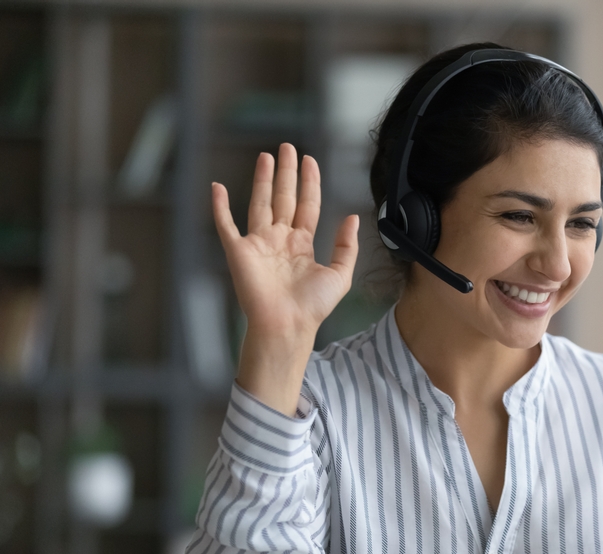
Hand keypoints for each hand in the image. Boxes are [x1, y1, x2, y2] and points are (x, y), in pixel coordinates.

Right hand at [213, 143, 358, 341]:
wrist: (287, 325)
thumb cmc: (313, 306)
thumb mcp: (340, 274)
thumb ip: (347, 246)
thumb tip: (353, 216)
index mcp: (302, 245)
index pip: (307, 206)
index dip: (310, 183)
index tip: (310, 161)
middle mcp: (279, 241)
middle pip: (284, 198)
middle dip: (287, 173)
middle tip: (288, 147)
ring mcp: (258, 244)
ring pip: (260, 203)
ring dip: (262, 179)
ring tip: (266, 156)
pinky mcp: (238, 251)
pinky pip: (226, 224)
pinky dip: (219, 206)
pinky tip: (217, 187)